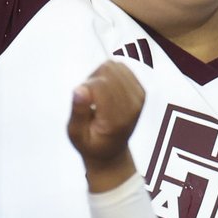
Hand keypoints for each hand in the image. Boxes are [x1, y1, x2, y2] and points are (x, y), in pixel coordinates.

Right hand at [67, 62, 146, 189]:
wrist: (111, 150)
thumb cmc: (90, 143)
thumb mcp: (76, 134)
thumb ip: (78, 112)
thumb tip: (79, 89)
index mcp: (117, 119)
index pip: (98, 85)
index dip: (84, 88)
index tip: (82, 102)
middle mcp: (133, 106)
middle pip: (107, 72)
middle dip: (91, 80)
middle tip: (88, 99)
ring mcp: (139, 96)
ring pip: (113, 66)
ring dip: (99, 76)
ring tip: (95, 96)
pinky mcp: (140, 89)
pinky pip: (120, 67)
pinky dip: (108, 74)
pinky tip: (104, 90)